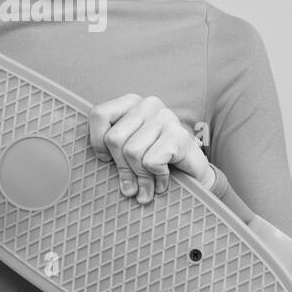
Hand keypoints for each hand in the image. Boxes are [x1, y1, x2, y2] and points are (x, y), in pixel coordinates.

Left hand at [87, 94, 210, 203]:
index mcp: (131, 103)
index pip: (99, 114)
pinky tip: (163, 181)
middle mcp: (148, 104)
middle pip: (114, 139)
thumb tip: (99, 162)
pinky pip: (152, 161)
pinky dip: (156, 177)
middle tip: (130, 186)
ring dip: (140, 178)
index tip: (106, 159)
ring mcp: (166, 117)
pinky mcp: (179, 135)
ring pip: (132, 152)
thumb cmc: (155, 161)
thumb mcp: (128, 149)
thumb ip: (112, 149)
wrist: (194, 173)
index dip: (97, 142)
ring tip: (147, 188)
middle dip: (121, 168)